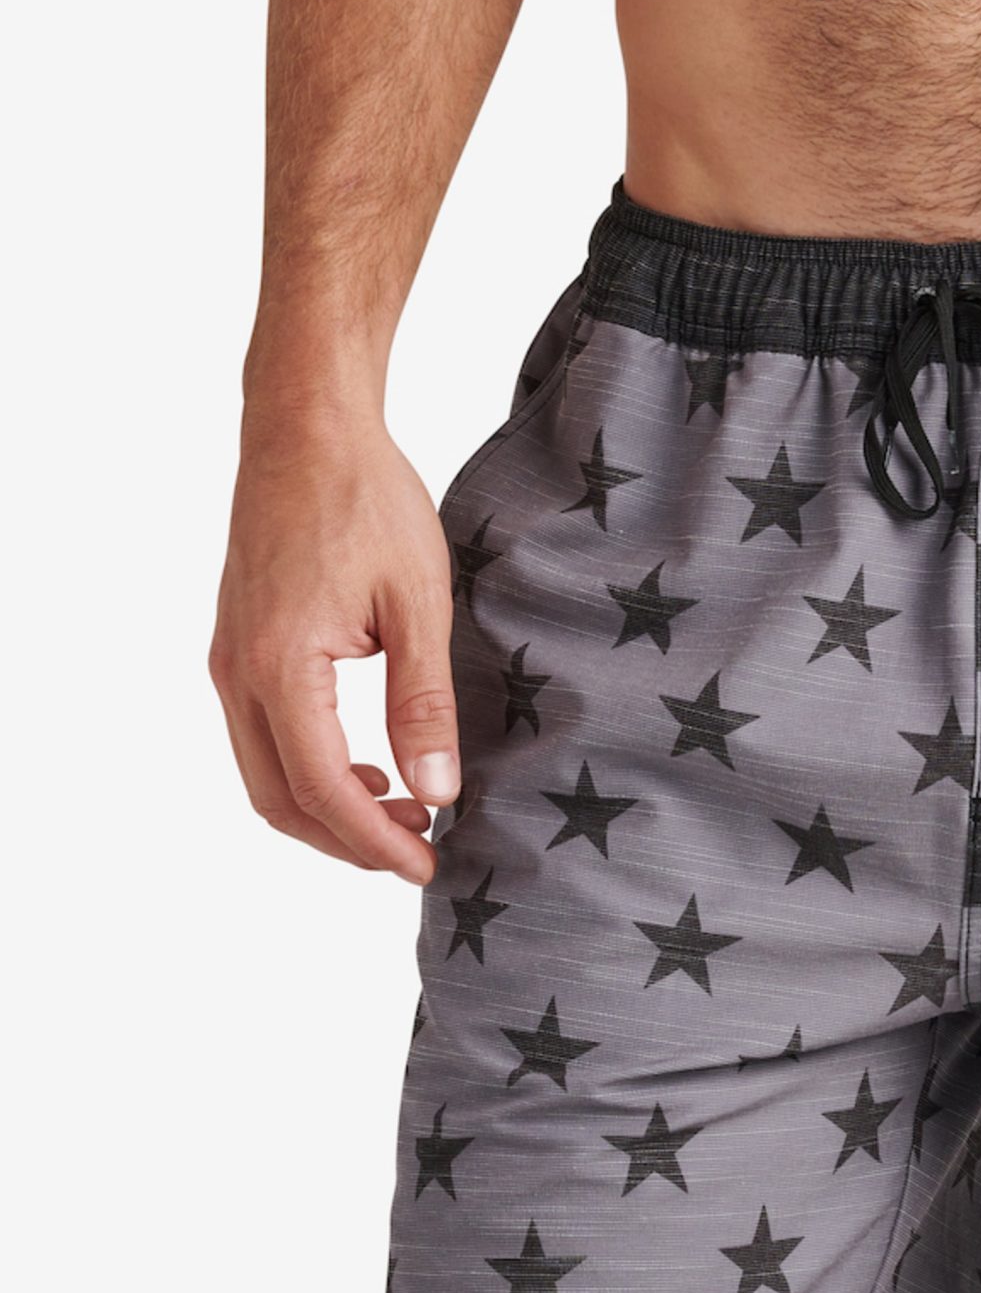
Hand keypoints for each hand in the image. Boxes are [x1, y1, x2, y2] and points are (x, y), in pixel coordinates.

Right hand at [210, 416, 458, 881]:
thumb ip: (426, 704)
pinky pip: (263, 737)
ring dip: (329, 810)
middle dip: (349, 842)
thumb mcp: (419, 604)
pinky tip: (370, 765)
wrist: (307, 426)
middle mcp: (238, 673)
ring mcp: (230, 660)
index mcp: (280, 667)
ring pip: (266, 775)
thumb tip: (438, 790)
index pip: (324, 791)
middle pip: (282, 801)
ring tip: (405, 813)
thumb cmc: (366, 500)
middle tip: (422, 850)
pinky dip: (311, 770)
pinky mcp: (239, 646)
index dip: (376, 843)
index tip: (430, 866)